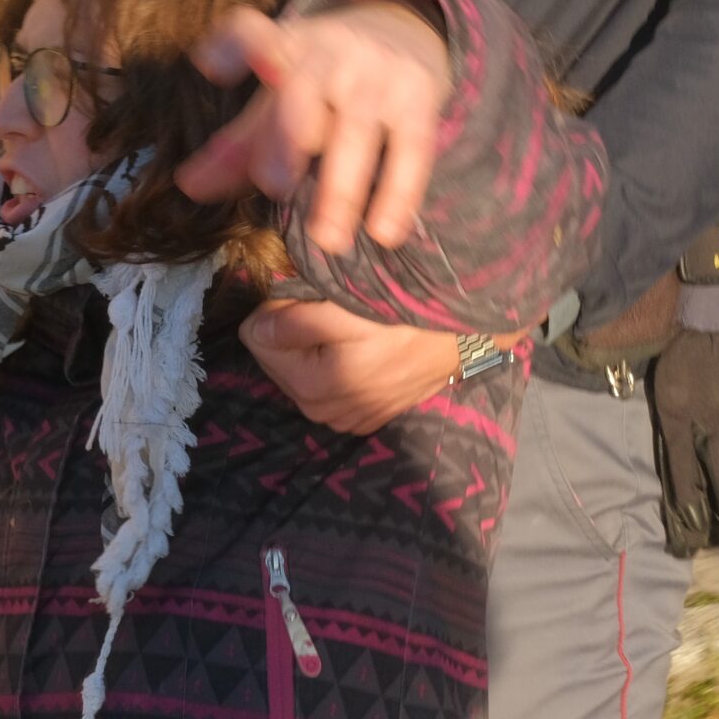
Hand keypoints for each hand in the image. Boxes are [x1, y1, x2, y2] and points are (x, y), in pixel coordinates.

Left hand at [176, 0, 449, 253]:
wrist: (406, 32)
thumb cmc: (323, 82)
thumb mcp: (278, 100)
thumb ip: (237, 146)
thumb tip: (189, 187)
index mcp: (285, 47)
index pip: (254, 33)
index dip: (232, 46)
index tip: (211, 67)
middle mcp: (330, 54)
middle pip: (305, 90)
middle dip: (288, 134)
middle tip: (273, 185)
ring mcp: (377, 74)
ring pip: (357, 127)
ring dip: (342, 186)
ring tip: (329, 240)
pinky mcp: (419, 99)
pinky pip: (412, 148)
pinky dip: (399, 191)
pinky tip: (384, 232)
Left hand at [242, 300, 461, 433]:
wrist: (466, 339)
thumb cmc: (408, 318)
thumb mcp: (349, 309)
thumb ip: (295, 321)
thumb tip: (253, 330)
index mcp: (311, 387)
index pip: (256, 337)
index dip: (280, 308)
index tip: (314, 298)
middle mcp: (321, 412)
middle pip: (275, 357)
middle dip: (294, 331)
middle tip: (336, 312)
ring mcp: (343, 420)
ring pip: (298, 370)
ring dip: (313, 347)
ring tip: (352, 331)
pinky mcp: (362, 418)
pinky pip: (325, 386)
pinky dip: (335, 365)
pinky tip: (363, 352)